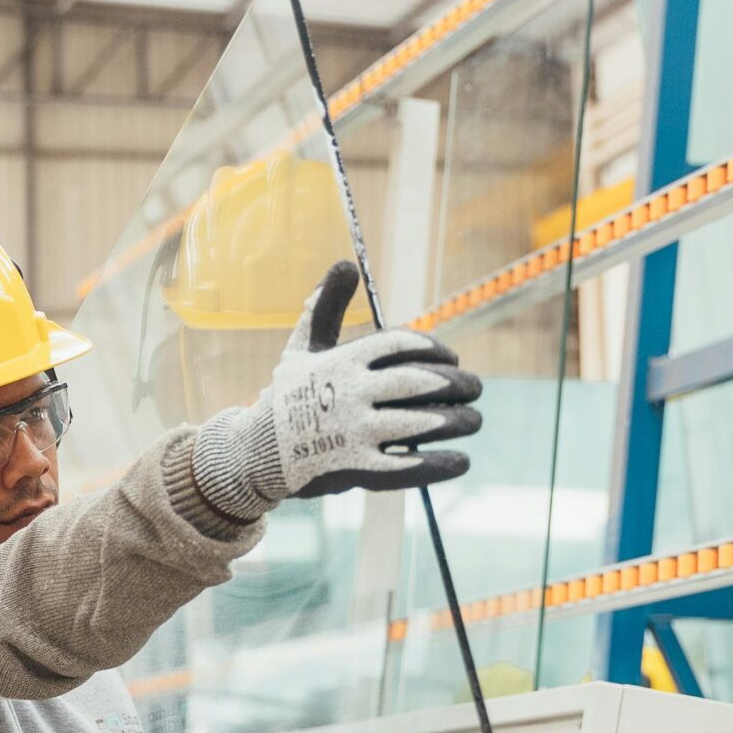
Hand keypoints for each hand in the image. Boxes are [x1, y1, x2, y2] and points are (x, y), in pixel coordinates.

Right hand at [192, 259, 481, 512]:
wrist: (256, 452)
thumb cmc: (287, 396)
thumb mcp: (301, 347)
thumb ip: (325, 306)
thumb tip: (346, 263)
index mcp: (342, 360)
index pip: (402, 344)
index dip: (435, 349)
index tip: (453, 359)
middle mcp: (350, 393)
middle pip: (420, 382)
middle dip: (458, 385)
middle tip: (477, 389)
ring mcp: (354, 432)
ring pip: (421, 423)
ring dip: (458, 421)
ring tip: (474, 420)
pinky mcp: (356, 469)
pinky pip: (408, 466)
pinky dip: (439, 464)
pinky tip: (461, 460)